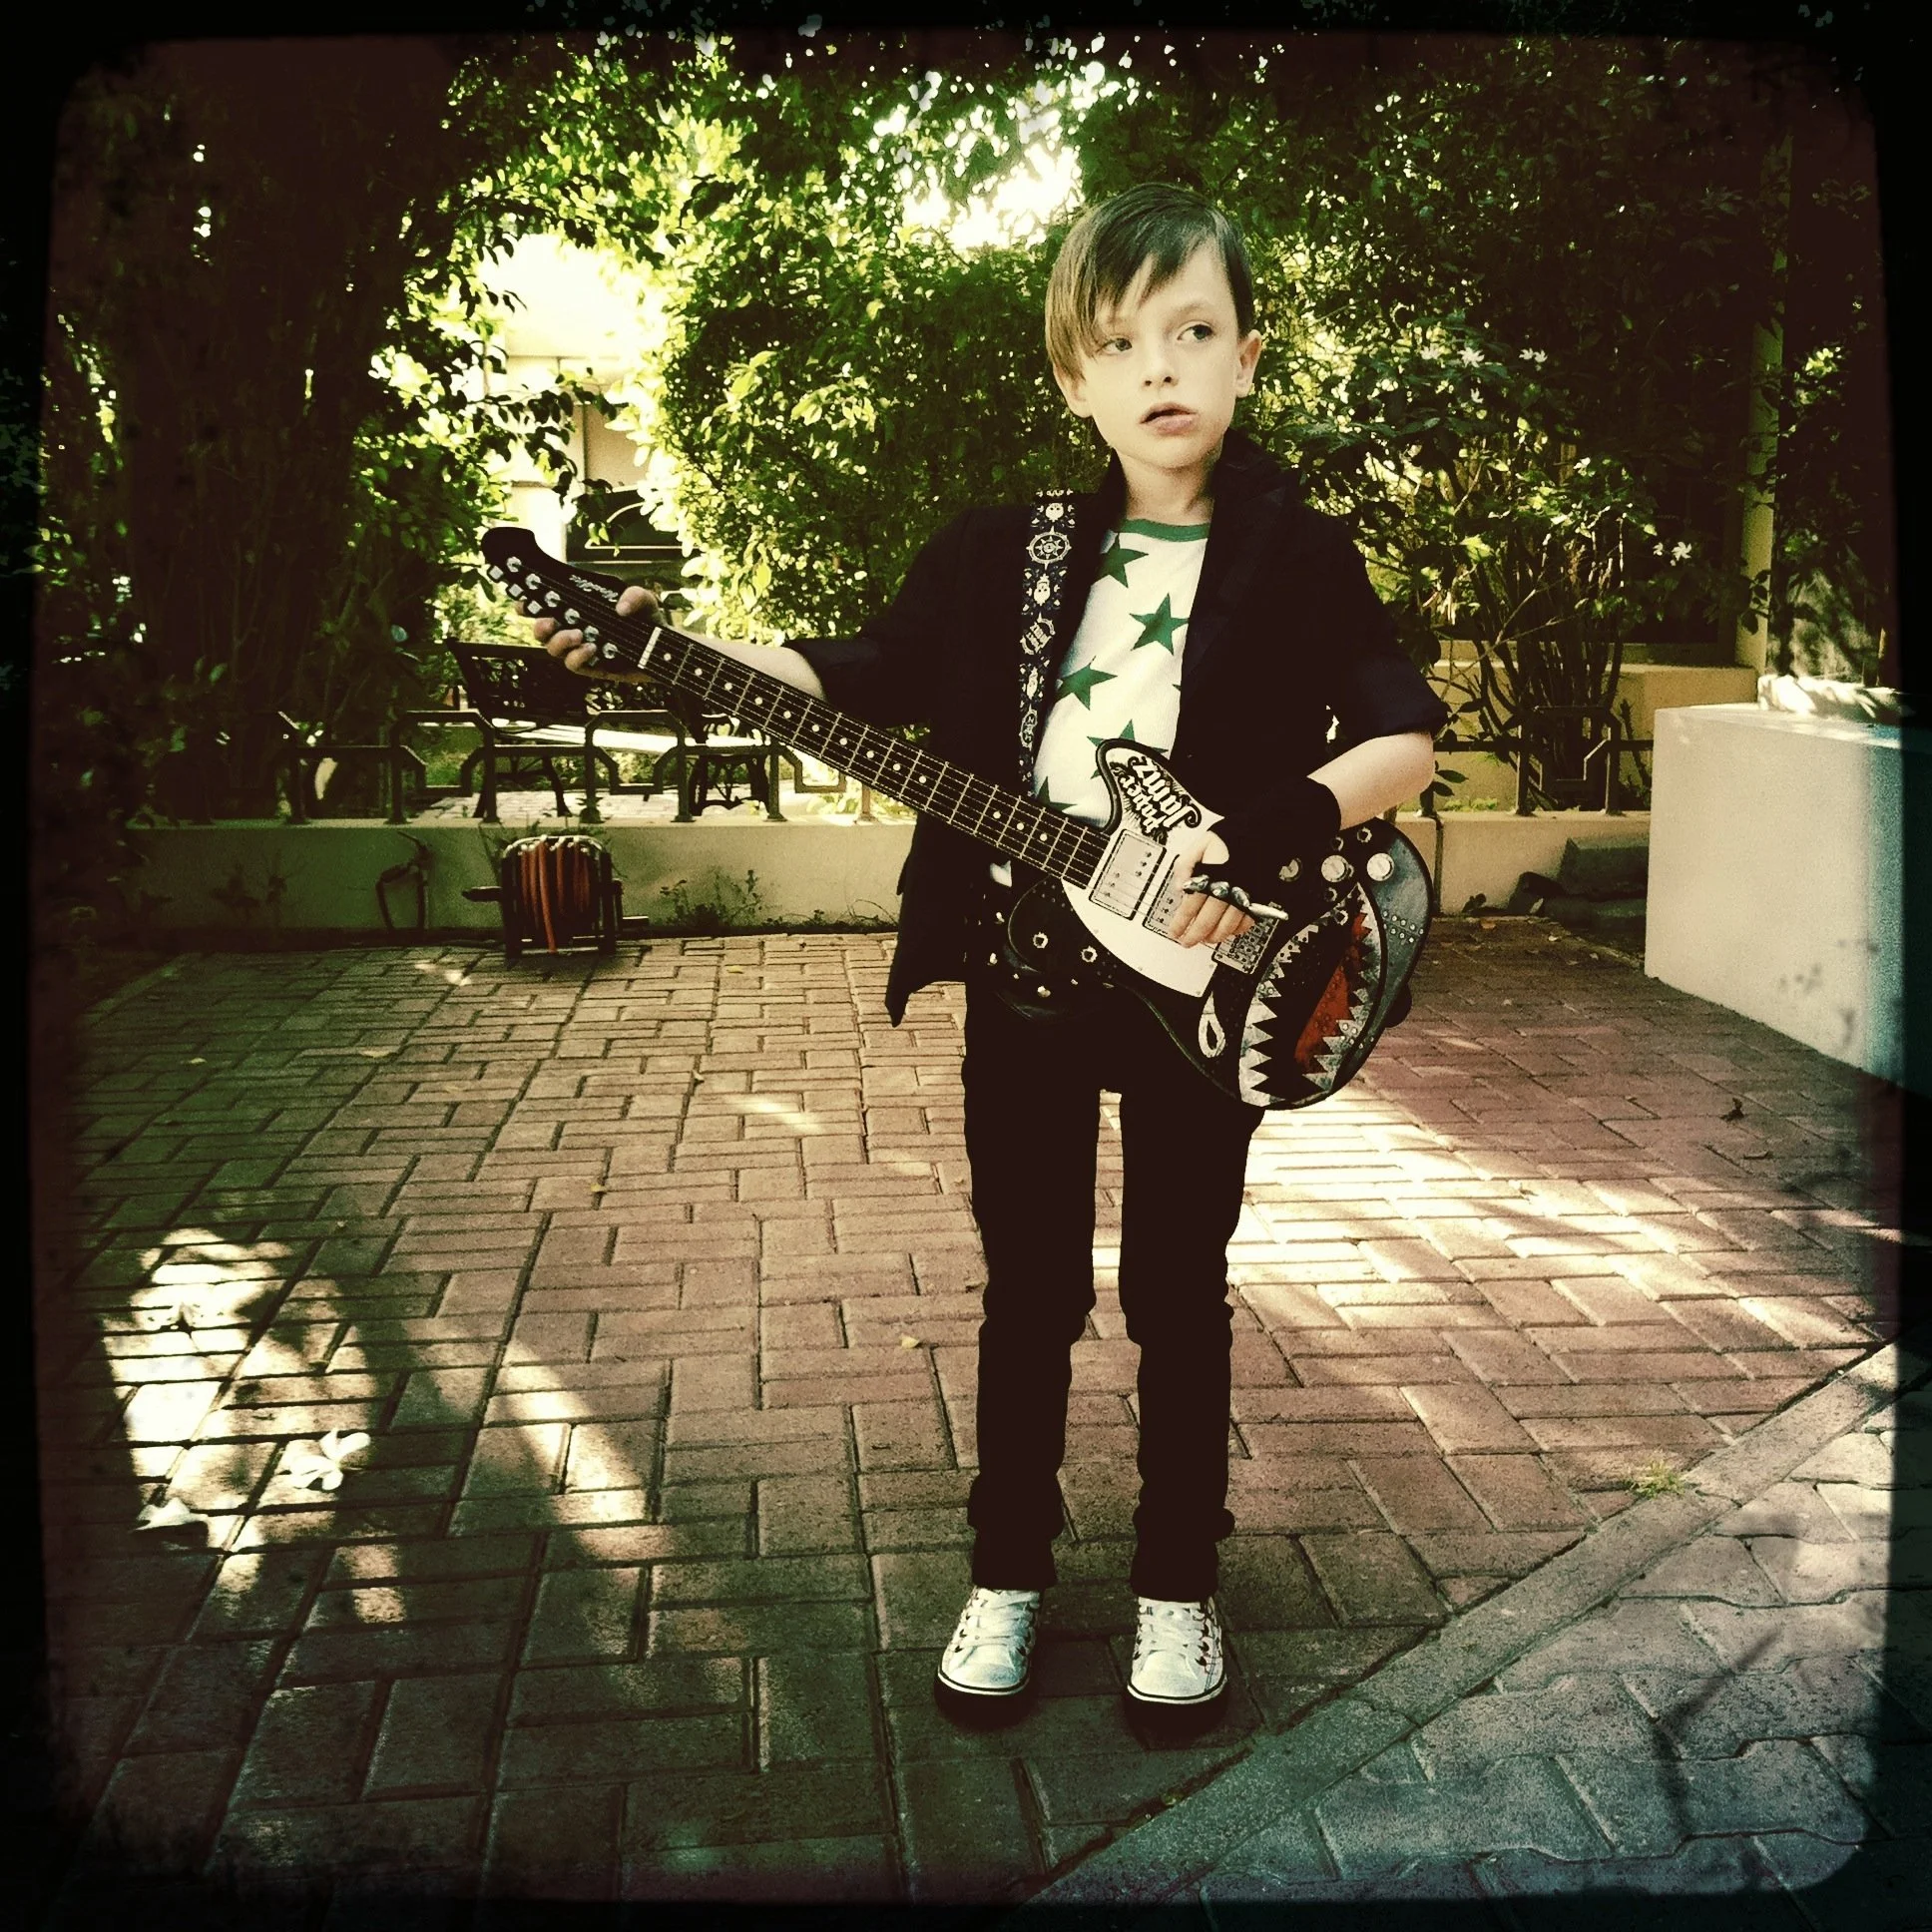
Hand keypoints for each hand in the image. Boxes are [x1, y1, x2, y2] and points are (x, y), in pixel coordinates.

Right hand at [533, 585, 658, 676]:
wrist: (665, 649)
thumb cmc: (648, 621)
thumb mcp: (645, 600)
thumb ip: (634, 596)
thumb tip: (619, 608)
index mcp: (580, 610)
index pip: (548, 606)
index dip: (530, 605)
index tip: (523, 602)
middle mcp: (575, 629)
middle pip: (543, 631)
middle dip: (539, 626)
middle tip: (549, 622)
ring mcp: (582, 650)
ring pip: (553, 650)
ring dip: (559, 641)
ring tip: (578, 634)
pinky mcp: (593, 668)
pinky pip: (573, 665)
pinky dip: (578, 657)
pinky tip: (592, 649)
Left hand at [1167, 828, 1255, 949]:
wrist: (1264, 831)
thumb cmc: (1232, 836)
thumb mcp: (1201, 843)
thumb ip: (1185, 864)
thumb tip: (1179, 886)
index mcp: (1211, 876)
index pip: (1190, 907)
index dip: (1180, 922)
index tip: (1173, 931)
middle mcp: (1227, 889)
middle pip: (1207, 921)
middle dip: (1194, 935)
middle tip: (1186, 942)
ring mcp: (1243, 895)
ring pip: (1227, 926)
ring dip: (1214, 936)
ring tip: (1205, 939)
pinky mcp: (1257, 897)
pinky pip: (1247, 921)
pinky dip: (1237, 930)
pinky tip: (1228, 931)